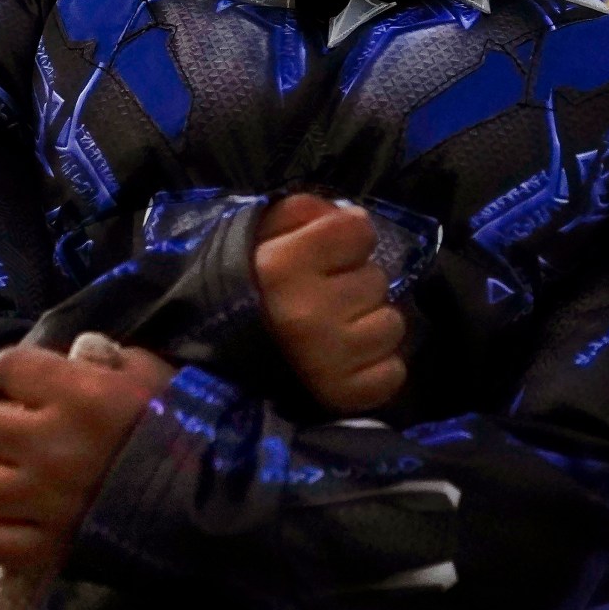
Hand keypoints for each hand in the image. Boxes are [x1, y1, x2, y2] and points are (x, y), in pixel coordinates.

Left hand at [0, 341, 176, 568]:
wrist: (213, 500)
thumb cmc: (181, 425)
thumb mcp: (149, 372)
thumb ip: (104, 359)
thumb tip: (72, 355)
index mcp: (77, 395)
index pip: (7, 365)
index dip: (17, 371)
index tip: (31, 381)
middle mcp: (48, 445)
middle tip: (13, 426)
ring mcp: (41, 500)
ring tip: (9, 473)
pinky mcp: (45, 546)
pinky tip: (15, 515)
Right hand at [255, 193, 407, 413]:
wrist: (216, 361)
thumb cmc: (249, 289)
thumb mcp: (263, 234)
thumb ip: (306, 213)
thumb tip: (354, 219)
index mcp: (283, 267)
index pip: (360, 230)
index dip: (346, 239)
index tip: (326, 255)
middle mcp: (308, 313)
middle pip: (377, 280)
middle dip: (356, 285)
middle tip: (325, 299)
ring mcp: (327, 360)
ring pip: (391, 325)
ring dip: (370, 326)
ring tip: (337, 332)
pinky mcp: (343, 396)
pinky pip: (392, 373)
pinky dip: (376, 368)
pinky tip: (348, 363)